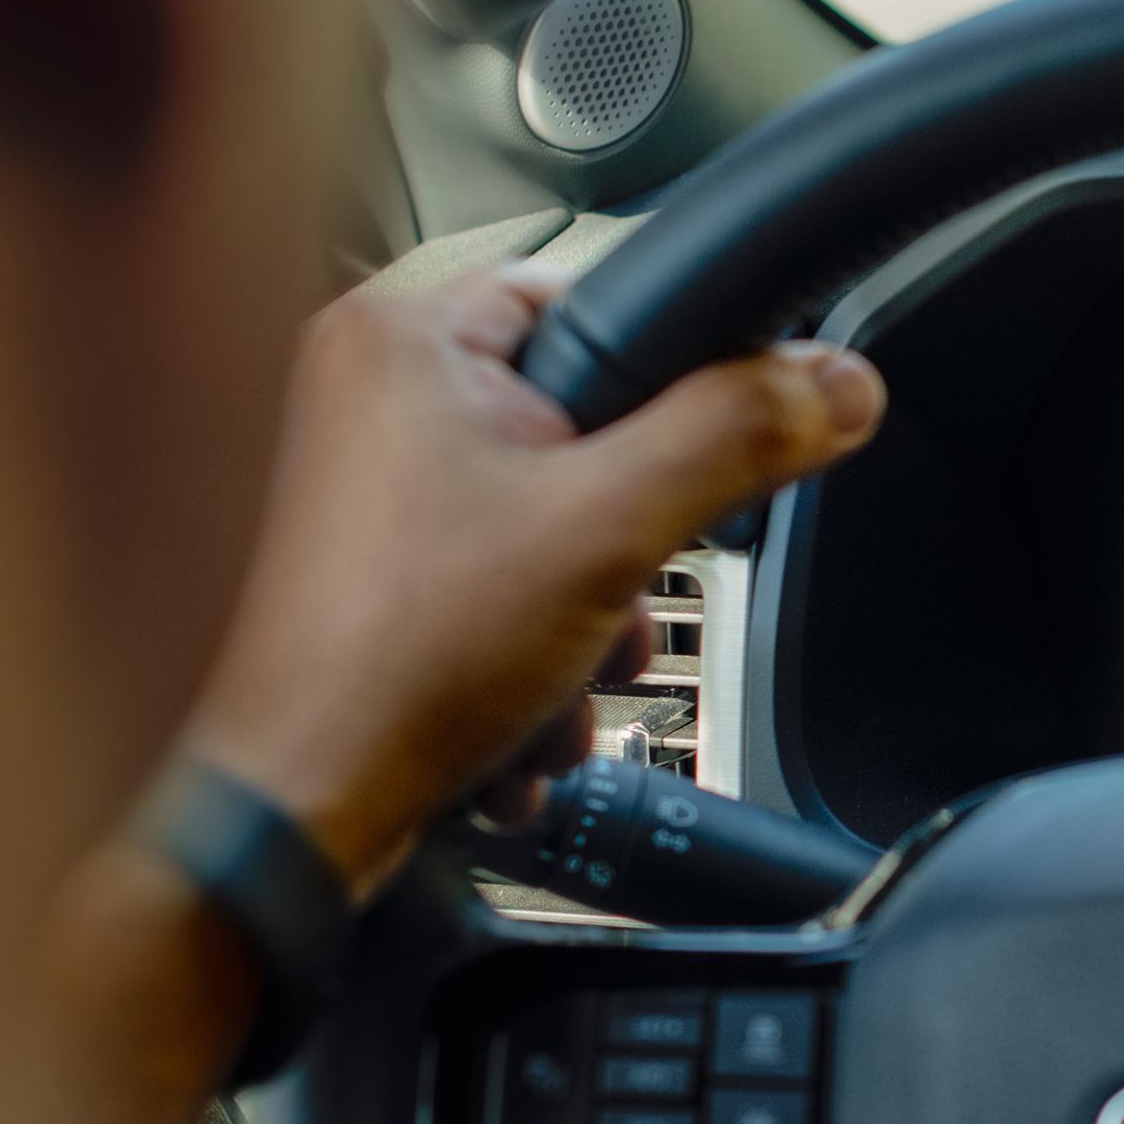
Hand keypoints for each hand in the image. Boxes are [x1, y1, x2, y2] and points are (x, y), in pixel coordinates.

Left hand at [179, 265, 883, 888]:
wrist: (289, 814)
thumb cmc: (394, 664)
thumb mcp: (612, 531)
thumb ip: (736, 438)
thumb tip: (834, 384)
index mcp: (402, 338)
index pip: (591, 308)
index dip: (660, 399)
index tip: (679, 475)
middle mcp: (362, 398)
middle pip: (579, 438)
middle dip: (623, 555)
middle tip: (606, 601)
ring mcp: (356, 493)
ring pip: (544, 532)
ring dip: (582, 628)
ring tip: (553, 680)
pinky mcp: (362, 577)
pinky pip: (491, 591)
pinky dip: (522, 662)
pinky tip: (512, 718)